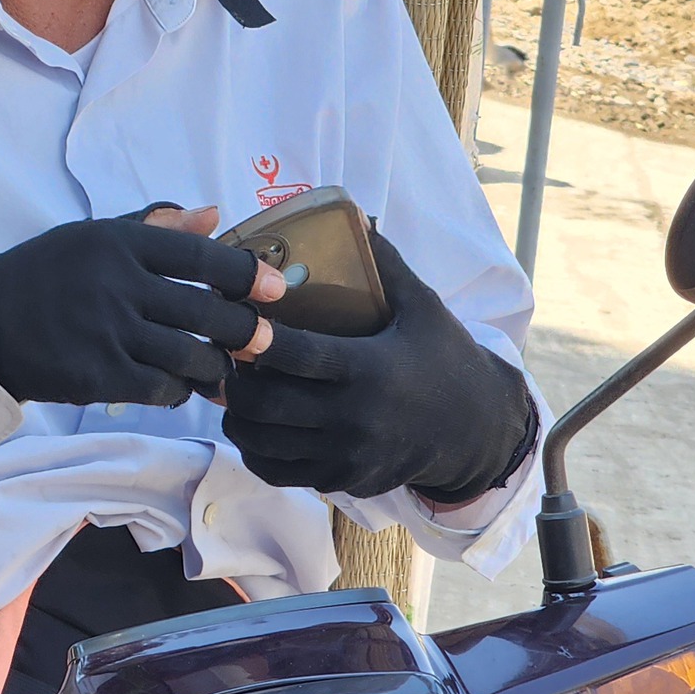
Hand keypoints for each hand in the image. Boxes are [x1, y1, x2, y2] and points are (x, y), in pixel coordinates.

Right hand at [0, 204, 280, 408]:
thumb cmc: (45, 274)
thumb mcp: (92, 235)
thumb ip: (156, 225)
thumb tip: (216, 215)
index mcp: (119, 242)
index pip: (202, 257)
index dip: (247, 274)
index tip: (276, 288)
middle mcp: (117, 283)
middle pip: (207, 311)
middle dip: (245, 330)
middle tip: (262, 340)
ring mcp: (108, 332)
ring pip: (190, 356)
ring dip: (215, 366)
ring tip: (221, 367)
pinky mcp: (98, 374)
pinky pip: (162, 388)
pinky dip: (180, 390)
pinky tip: (179, 385)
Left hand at [219, 229, 535, 504]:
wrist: (476, 431)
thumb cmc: (443, 358)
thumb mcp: (423, 307)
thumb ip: (386, 264)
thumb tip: (355, 213)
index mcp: (369, 369)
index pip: (296, 356)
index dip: (254, 339)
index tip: (231, 321)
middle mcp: (354, 418)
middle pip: (267, 404)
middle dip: (232, 381)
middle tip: (218, 355)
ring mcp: (346, 455)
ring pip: (264, 442)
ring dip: (236, 415)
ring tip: (226, 386)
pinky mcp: (342, 479)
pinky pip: (280, 471)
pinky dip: (255, 449)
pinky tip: (250, 424)